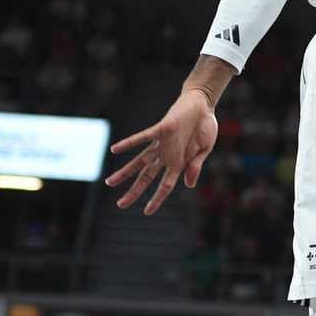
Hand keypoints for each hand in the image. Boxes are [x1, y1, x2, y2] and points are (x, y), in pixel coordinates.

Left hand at [104, 90, 218, 214]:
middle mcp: (166, 155)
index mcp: (179, 162)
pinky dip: (129, 144)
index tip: (147, 211)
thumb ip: (195, 166)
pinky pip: (142, 138)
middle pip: (146, 176)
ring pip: (139, 161)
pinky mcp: (161, 129)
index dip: (157, 198)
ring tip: (109, 182)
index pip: (165, 185)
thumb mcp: (205, 149)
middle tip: (121, 204)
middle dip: (134, 191)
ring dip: (125, 172)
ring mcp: (162, 143)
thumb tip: (188, 185)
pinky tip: (115, 150)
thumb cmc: (205, 126)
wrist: (202, 104)